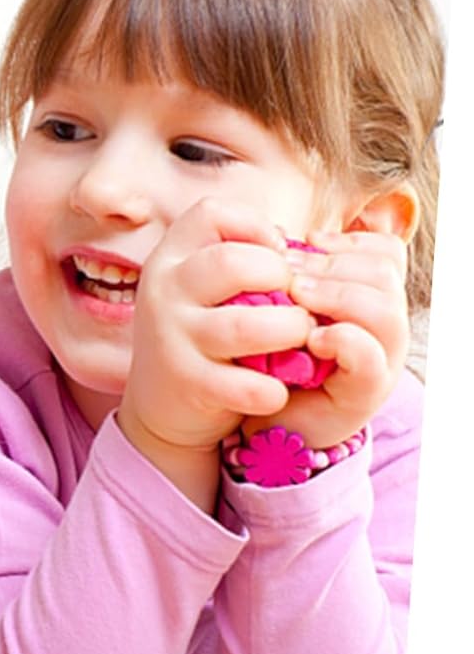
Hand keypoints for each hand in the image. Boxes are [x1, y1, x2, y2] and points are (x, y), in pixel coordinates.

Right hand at [119, 199, 317, 460]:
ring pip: (246, 326)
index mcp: (171, 259)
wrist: (156, 405)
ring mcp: (171, 337)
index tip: (277, 254)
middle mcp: (165, 291)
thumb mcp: (202, 288)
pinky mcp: (187, 383)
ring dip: (290, 331)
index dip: (255, 226)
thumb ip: (241, 259)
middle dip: (282, 278)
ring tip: (302, 338)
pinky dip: (272, 390)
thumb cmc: (201, 333)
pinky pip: (245, 385)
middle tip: (297, 300)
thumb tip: (302, 247)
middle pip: (232, 264)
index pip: (210, 214)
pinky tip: (278, 388)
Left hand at [239, 228, 408, 449]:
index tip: (303, 243)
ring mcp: (381, 360)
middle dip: (331, 265)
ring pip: (383, 309)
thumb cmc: (275, 356)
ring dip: (335, 295)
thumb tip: (279, 233)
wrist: (268, 420)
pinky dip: (341, 339)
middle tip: (287, 272)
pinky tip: (311, 338)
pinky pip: (369, 356)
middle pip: (384, 272)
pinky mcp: (364, 394)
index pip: (385, 252)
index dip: (346, 241)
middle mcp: (385, 326)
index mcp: (371, 298)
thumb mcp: (284, 307)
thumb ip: (294, 273)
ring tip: (297, 297)